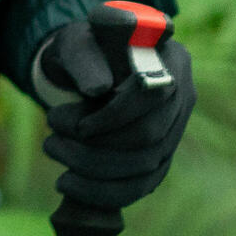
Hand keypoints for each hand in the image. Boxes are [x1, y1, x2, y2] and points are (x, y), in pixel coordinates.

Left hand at [32, 17, 192, 210]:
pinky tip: (69, 185)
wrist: (86, 69)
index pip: (154, 96)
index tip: (78, 125)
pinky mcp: (162, 156)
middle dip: (97, 146)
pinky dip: (105, 192)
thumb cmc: (83, 50)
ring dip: (94, 170)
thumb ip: (86, 57)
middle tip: (51, 140)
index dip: (115, 116)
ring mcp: (175, 129)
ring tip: (53, 151)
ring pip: (146, 166)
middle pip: (151, 136)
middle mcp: (183, 95)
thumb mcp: (77, 43)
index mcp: (171, 59)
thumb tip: (97, 88)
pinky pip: (142, 185)